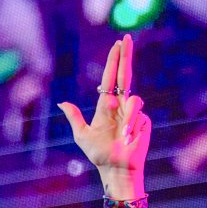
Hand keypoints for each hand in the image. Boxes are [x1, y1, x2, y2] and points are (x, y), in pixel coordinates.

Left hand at [58, 34, 149, 192]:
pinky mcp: (144, 121)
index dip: (114, 61)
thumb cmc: (99, 154)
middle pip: (126, 75)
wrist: (116, 169)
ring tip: (122, 138)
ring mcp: (134, 112)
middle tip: (126, 39)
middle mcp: (121, 105)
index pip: (111, 78)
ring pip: (134, 100)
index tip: (117, 44)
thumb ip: (74, 117)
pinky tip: (129, 140)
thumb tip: (62, 102)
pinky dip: (132, 128)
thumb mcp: (82, 135)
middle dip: (126, 56)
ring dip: (128, 119)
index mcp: (106, 105)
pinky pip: (139, 116)